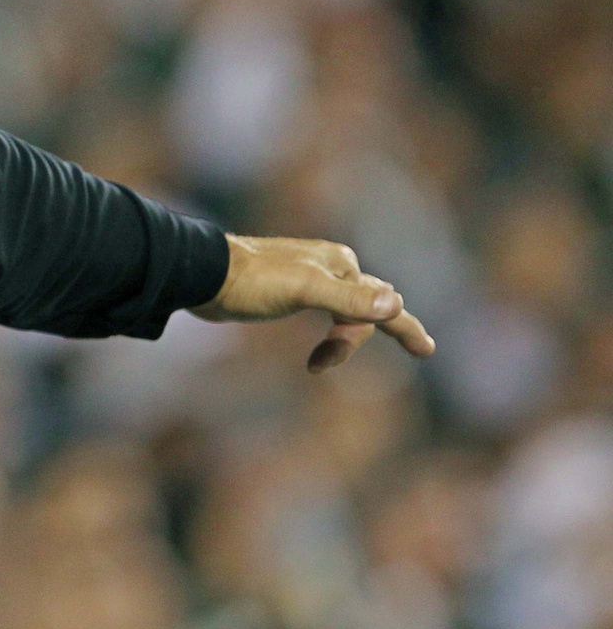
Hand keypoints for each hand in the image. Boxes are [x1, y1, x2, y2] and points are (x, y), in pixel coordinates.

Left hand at [191, 234, 435, 371]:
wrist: (202, 273)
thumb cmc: (251, 282)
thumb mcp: (303, 290)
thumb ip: (346, 299)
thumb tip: (395, 303)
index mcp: (340, 264)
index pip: (383, 302)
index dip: (405, 327)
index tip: (427, 351)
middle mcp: (329, 265)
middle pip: (364, 308)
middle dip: (356, 338)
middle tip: (324, 364)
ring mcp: (309, 276)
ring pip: (344, 311)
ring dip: (340, 340)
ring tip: (319, 364)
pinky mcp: (288, 289)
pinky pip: (325, 311)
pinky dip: (330, 332)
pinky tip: (318, 350)